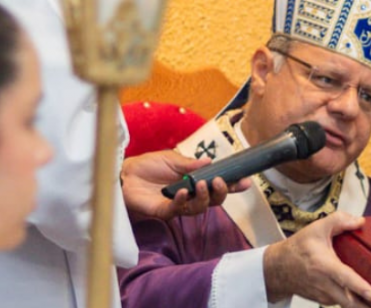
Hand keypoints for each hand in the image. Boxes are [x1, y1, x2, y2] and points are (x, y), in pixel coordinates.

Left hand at [120, 149, 250, 218]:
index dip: (233, 185)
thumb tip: (210, 162)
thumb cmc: (148, 166)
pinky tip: (182, 191)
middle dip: (221, 192)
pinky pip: (179, 210)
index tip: (245, 181)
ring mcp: (178, 205)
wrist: (124, 174)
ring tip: (201, 184)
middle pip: (213, 201)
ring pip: (199, 208)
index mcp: (195, 181)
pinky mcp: (164, 211)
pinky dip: (183, 201)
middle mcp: (190, 195)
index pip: (218, 186)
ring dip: (203, 197)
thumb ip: (191, 164)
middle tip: (219, 182)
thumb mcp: (172, 159)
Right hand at [263, 212, 370, 306]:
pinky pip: (340, 303)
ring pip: (345, 304)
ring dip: (360, 304)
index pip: (344, 278)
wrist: (278, 267)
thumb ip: (339, 220)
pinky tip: (360, 296)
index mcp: (323, 265)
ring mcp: (323, 295)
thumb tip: (359, 221)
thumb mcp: (317, 228)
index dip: (359, 286)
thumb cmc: (297, 249)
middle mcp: (323, 284)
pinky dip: (351, 301)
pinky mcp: (323, 300)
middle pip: (348, 301)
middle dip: (365, 305)